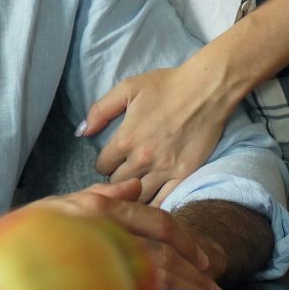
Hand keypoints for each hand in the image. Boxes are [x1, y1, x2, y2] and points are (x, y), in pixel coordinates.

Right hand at [28, 181, 225, 289]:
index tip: (204, 258)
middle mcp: (99, 228)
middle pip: (161, 252)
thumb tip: (136, 185)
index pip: (156, 220)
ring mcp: (91, 256)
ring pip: (151, 276)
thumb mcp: (66, 202)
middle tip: (215, 286)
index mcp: (99, 207)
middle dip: (194, 272)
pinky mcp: (83, 286)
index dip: (186, 239)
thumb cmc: (28, 230)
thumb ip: (106, 194)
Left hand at [81, 48, 242, 206]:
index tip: (113, 159)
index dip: (105, 162)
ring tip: (137, 185)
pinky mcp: (184, 175)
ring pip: (138, 196)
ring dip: (134, 192)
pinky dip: (155, 203)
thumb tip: (82, 132)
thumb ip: (101, 110)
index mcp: (125, 139)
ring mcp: (164, 169)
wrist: (206, 90)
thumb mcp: (128, 89)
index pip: (102, 166)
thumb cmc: (166, 86)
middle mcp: (142, 159)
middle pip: (117, 183)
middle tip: (125, 172)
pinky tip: (153, 198)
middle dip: (117, 178)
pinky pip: (164, 200)